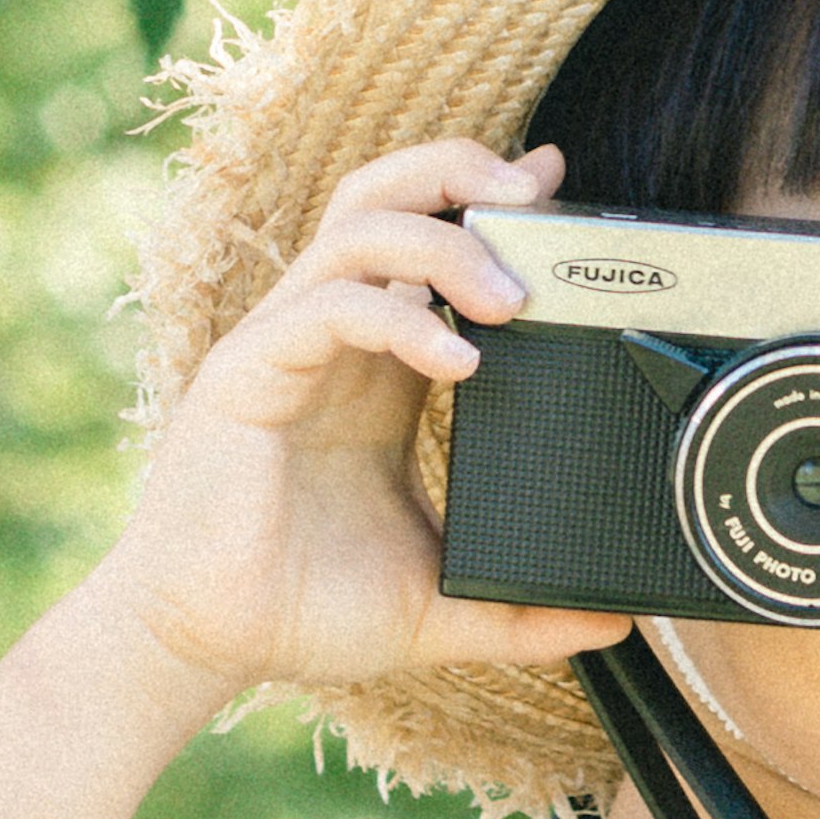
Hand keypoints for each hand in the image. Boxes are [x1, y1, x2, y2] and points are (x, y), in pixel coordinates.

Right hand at [100, 142, 630, 707]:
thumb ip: (523, 607)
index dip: (487, 202)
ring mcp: (286, 345)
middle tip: (536, 197)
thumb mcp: (438, 602)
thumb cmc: (304, 609)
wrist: (206, 647)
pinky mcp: (247, 374)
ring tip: (510, 298)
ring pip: (357, 227)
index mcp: (378, 366)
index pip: (428, 243)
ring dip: (443, 244)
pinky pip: (324, 304)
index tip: (557, 185)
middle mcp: (333, 337)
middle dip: (458, 171)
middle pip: (384, 196)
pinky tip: (457, 361)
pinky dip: (396, 316)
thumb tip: (614, 621)